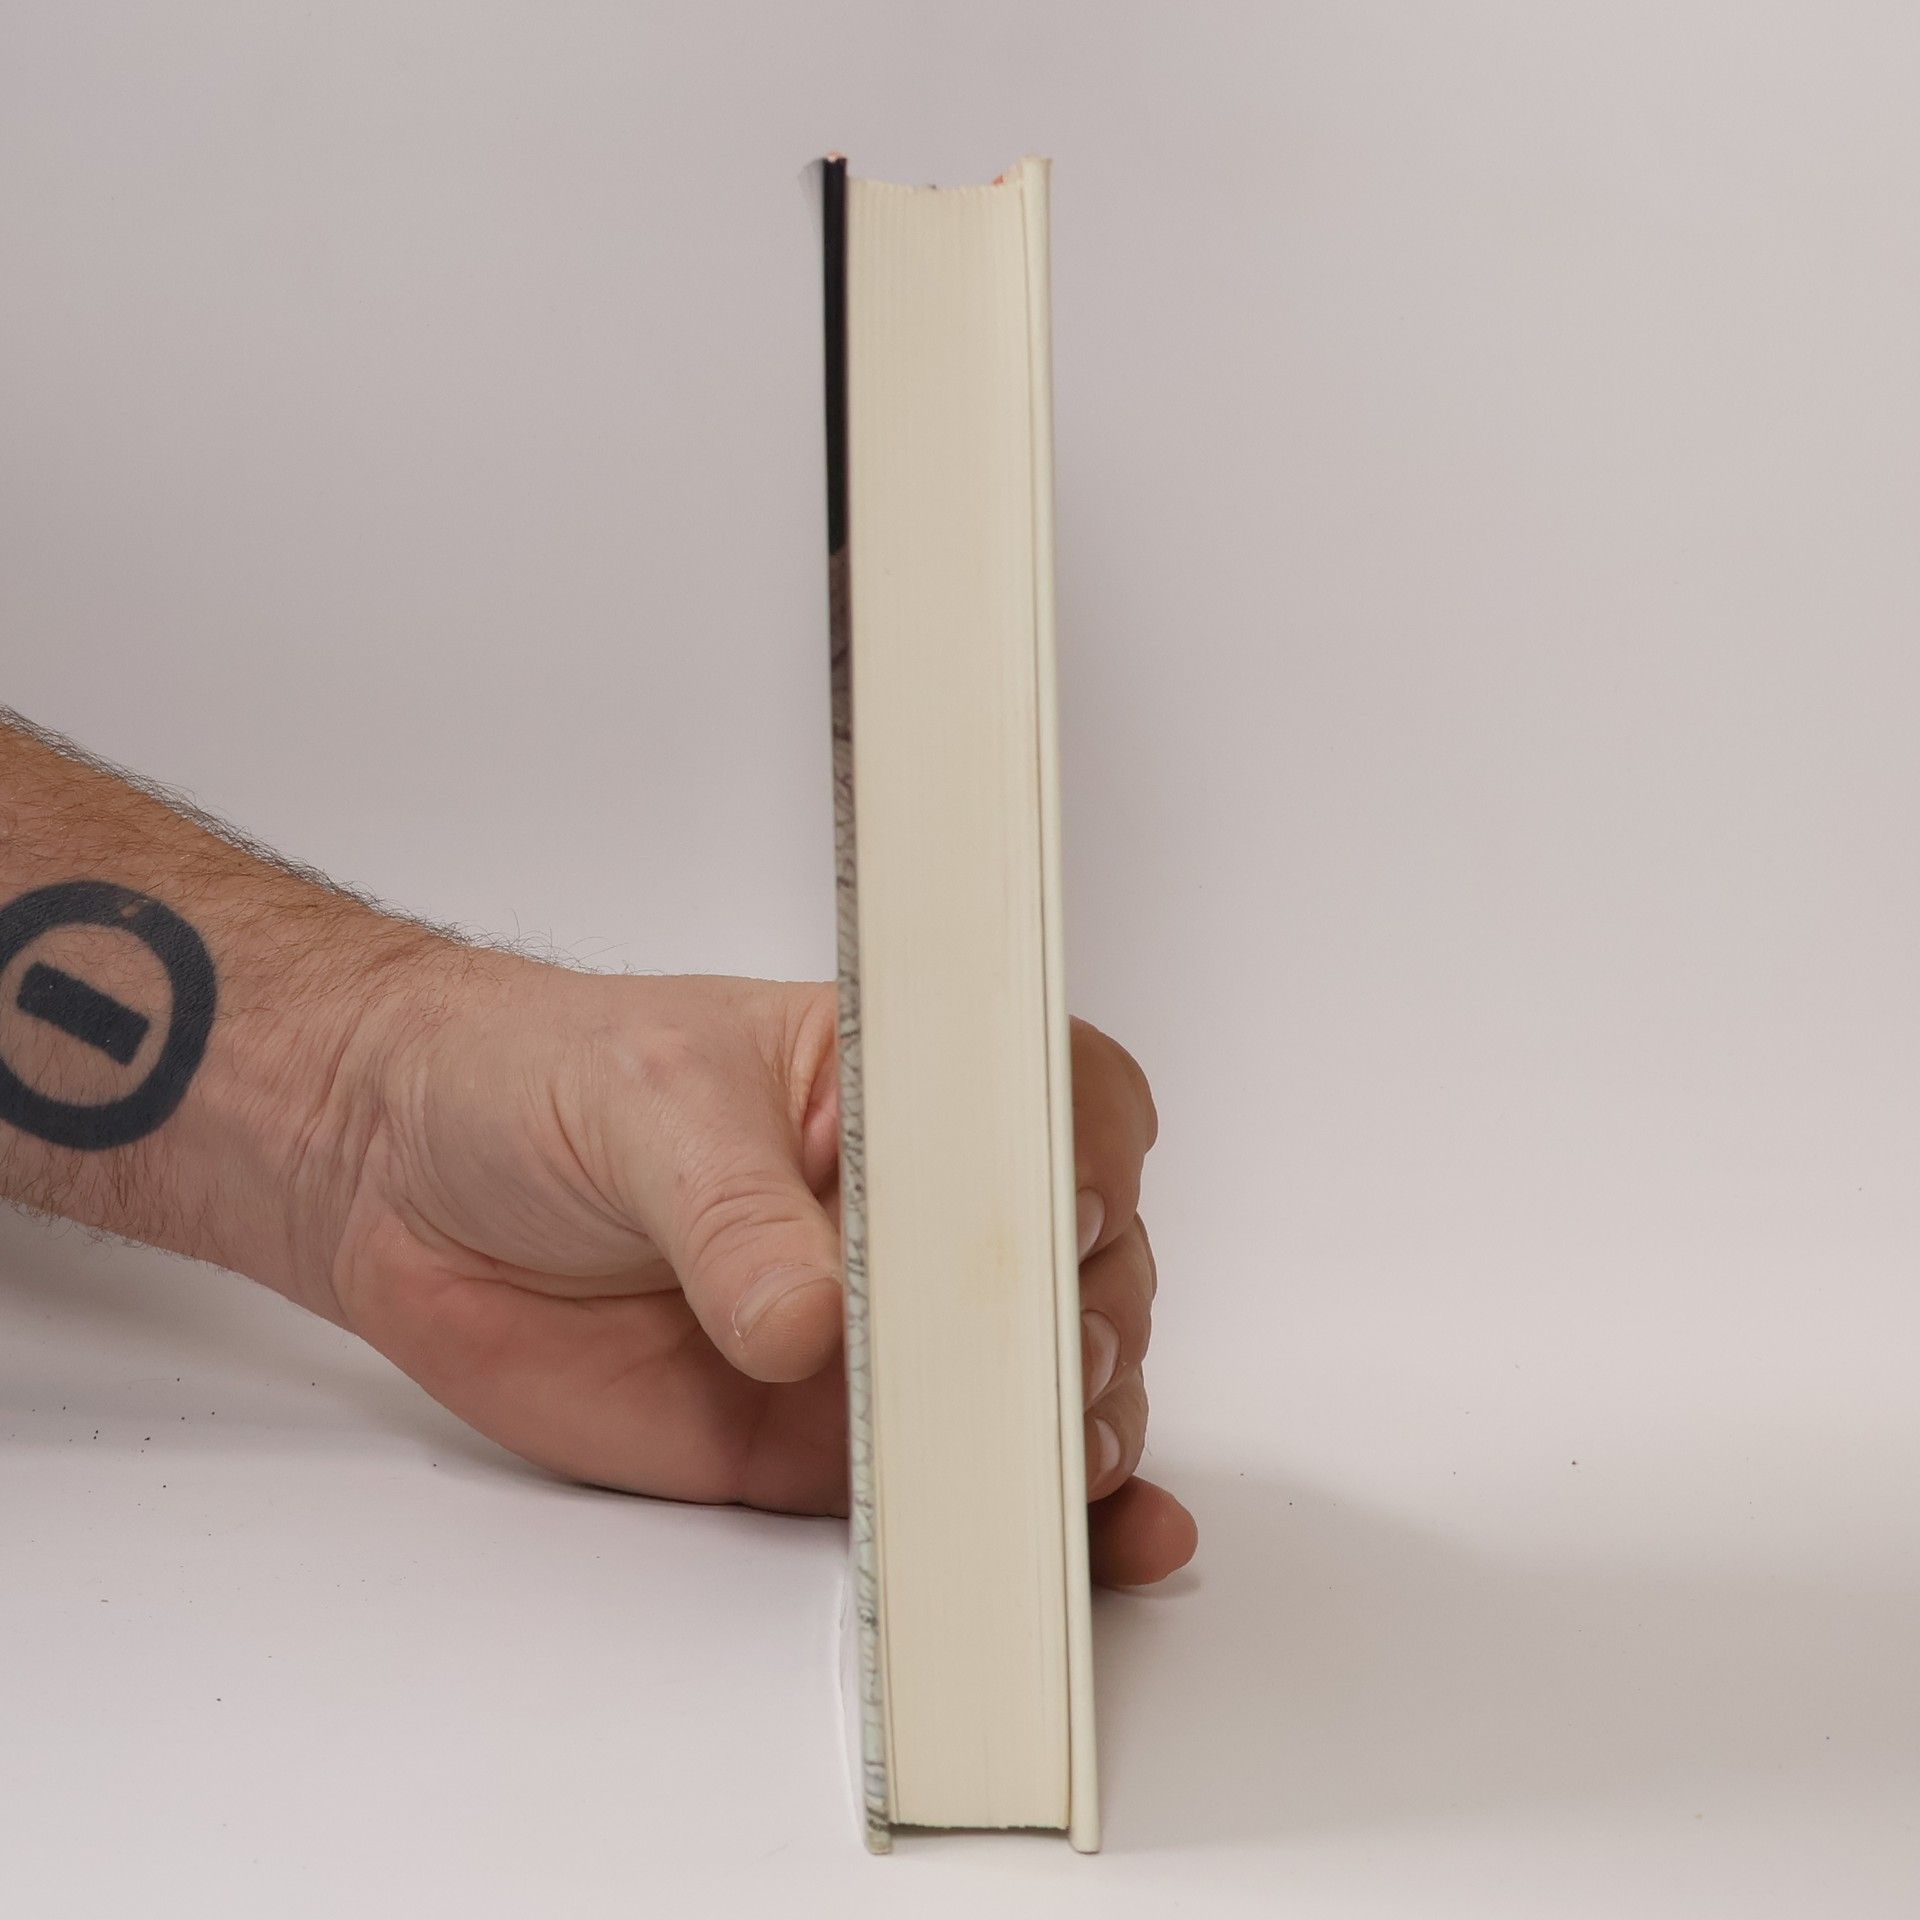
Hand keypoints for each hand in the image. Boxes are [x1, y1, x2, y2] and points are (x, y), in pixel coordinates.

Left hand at [328, 957, 1196, 1585]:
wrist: (403, 1178)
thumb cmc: (533, 1080)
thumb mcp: (645, 1107)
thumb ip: (732, 1217)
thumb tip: (811, 1321)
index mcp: (897, 1088)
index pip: (1056, 1105)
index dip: (1091, 1161)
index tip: (1067, 1217)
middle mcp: (915, 1213)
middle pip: (1078, 1265)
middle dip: (1090, 1325)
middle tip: (1048, 1366)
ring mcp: (878, 1334)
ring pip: (1035, 1389)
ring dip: (1080, 1432)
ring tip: (1067, 1467)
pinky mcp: (821, 1442)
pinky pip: (940, 1491)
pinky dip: (1027, 1527)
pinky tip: (1099, 1545)